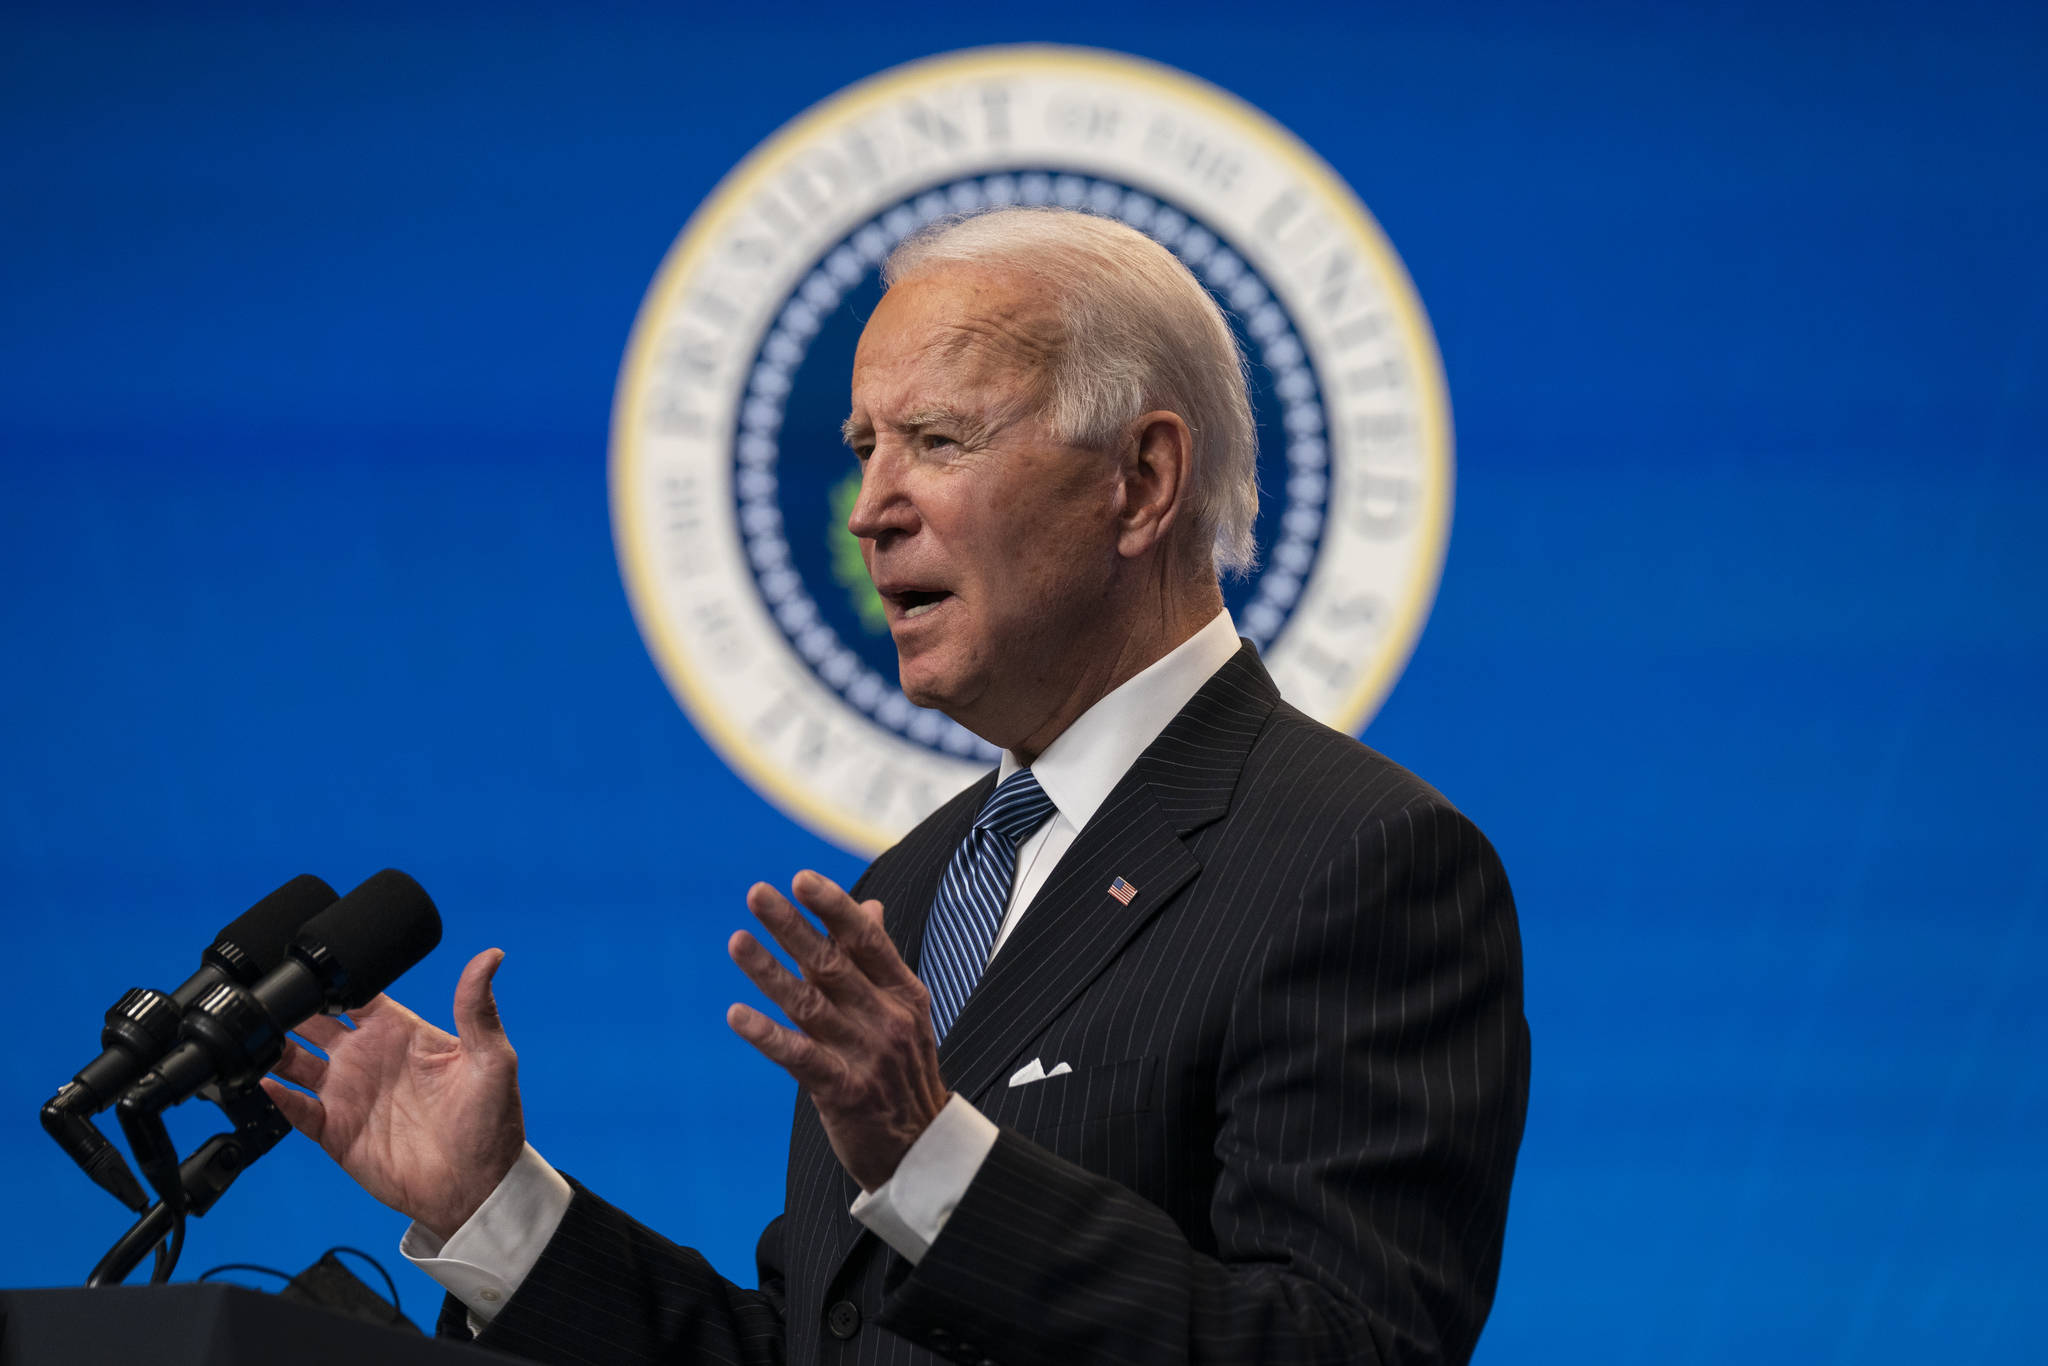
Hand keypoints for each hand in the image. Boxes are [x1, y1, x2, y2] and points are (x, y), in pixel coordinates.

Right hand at [261, 947, 524, 1241]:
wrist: (476, 1188)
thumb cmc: (491, 1122)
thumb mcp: (491, 1059)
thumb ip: (478, 1009)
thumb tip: (491, 957)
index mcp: (399, 1031)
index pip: (354, 993)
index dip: (329, 978)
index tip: (305, 966)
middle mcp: (366, 1057)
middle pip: (313, 1023)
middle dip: (288, 1009)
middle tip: (264, 998)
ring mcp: (347, 1093)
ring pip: (294, 1062)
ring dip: (271, 1049)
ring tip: (248, 1034)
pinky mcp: (334, 1131)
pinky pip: (295, 1109)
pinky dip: (275, 1097)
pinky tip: (261, 1084)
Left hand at [727, 871, 947, 1191]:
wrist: (923, 1148)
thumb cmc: (905, 1073)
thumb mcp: (905, 1011)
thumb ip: (879, 961)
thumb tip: (870, 907)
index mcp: (904, 993)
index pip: (867, 940)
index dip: (834, 907)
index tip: (802, 879)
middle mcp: (887, 1018)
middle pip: (833, 964)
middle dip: (792, 926)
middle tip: (757, 894)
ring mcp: (866, 1055)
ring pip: (809, 1004)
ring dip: (769, 971)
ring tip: (737, 942)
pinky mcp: (843, 1091)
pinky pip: (799, 1056)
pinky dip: (767, 1035)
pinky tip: (737, 1015)